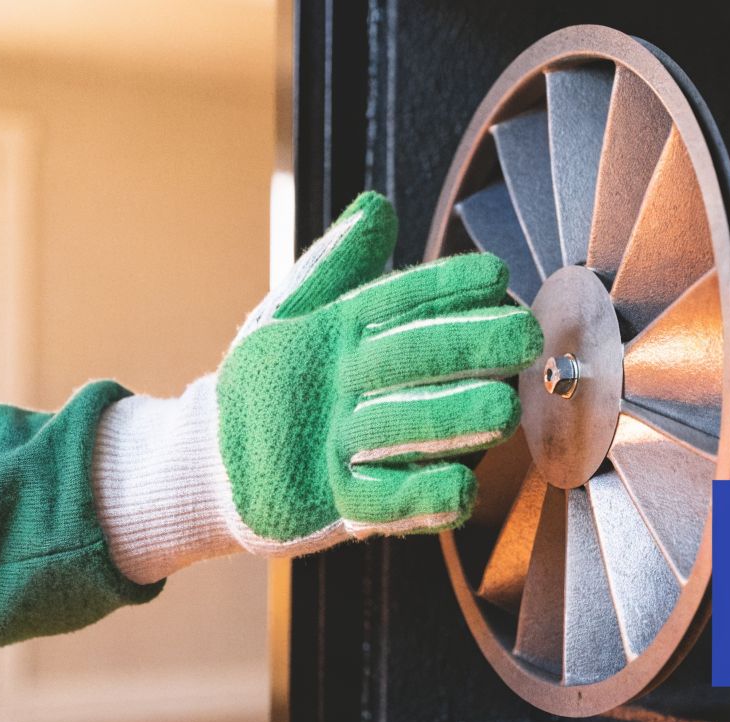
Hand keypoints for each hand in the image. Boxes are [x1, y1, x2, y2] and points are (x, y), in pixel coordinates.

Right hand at [92, 192, 541, 580]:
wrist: (207, 464)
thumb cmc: (273, 384)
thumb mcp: (292, 316)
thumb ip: (339, 265)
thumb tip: (377, 207)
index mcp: (326, 333)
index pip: (388, 300)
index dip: (442, 285)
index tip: (495, 274)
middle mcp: (330, 384)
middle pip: (401, 359)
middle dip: (464, 345)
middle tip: (523, 335)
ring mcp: (328, 446)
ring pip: (395, 429)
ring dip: (451, 419)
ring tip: (504, 409)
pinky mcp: (330, 505)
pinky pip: (380, 503)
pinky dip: (421, 498)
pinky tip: (463, 487)